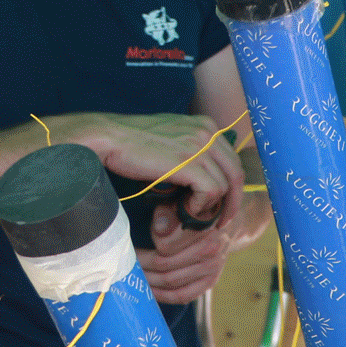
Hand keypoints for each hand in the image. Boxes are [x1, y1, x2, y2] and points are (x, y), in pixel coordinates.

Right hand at [65, 111, 243, 221]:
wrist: (109, 138)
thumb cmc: (134, 144)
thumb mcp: (171, 141)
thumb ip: (191, 152)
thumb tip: (204, 175)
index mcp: (206, 125)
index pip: (231, 159)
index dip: (231, 186)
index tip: (222, 205)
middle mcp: (207, 131)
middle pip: (236, 172)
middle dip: (232, 201)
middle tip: (220, 221)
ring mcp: (199, 145)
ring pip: (226, 185)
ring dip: (211, 206)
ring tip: (192, 215)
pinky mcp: (189, 162)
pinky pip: (211, 190)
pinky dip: (201, 205)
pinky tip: (184, 209)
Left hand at [138, 201, 236, 303]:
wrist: (228, 223)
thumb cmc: (199, 212)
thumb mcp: (185, 205)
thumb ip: (169, 214)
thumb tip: (158, 228)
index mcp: (203, 230)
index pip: (165, 246)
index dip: (144, 249)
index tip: (128, 249)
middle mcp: (210, 252)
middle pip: (166, 266)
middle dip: (142, 266)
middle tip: (125, 265)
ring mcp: (211, 270)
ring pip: (172, 282)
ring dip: (149, 282)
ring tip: (134, 277)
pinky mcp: (210, 282)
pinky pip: (183, 296)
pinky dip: (164, 296)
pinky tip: (150, 292)